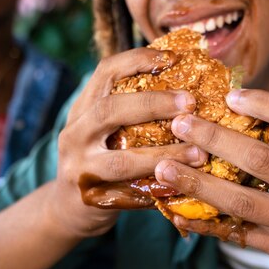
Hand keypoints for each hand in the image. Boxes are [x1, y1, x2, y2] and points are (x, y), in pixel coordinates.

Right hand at [48, 48, 207, 239]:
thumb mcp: (105, 128)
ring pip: (122, 160)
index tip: (173, 59)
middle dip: (153, 103)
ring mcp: (79, 167)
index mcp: (83, 108)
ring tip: (199, 153)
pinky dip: (158, 189)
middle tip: (190, 103)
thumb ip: (132, 108)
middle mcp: (75, 133)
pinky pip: (129, 194)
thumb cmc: (102, 160)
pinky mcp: (90, 198)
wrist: (69, 209)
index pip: (106, 72)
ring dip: (165, 155)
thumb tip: (187, 85)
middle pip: (109, 109)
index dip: (138, 60)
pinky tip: (184, 186)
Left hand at [154, 88, 268, 268]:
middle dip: (215, 139)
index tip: (231, 95)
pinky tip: (180, 212)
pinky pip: (240, 236)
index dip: (264, 104)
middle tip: (180, 123)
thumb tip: (254, 112)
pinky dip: (207, 223)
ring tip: (163, 168)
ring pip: (242, 201)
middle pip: (261, 161)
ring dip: (198, 183)